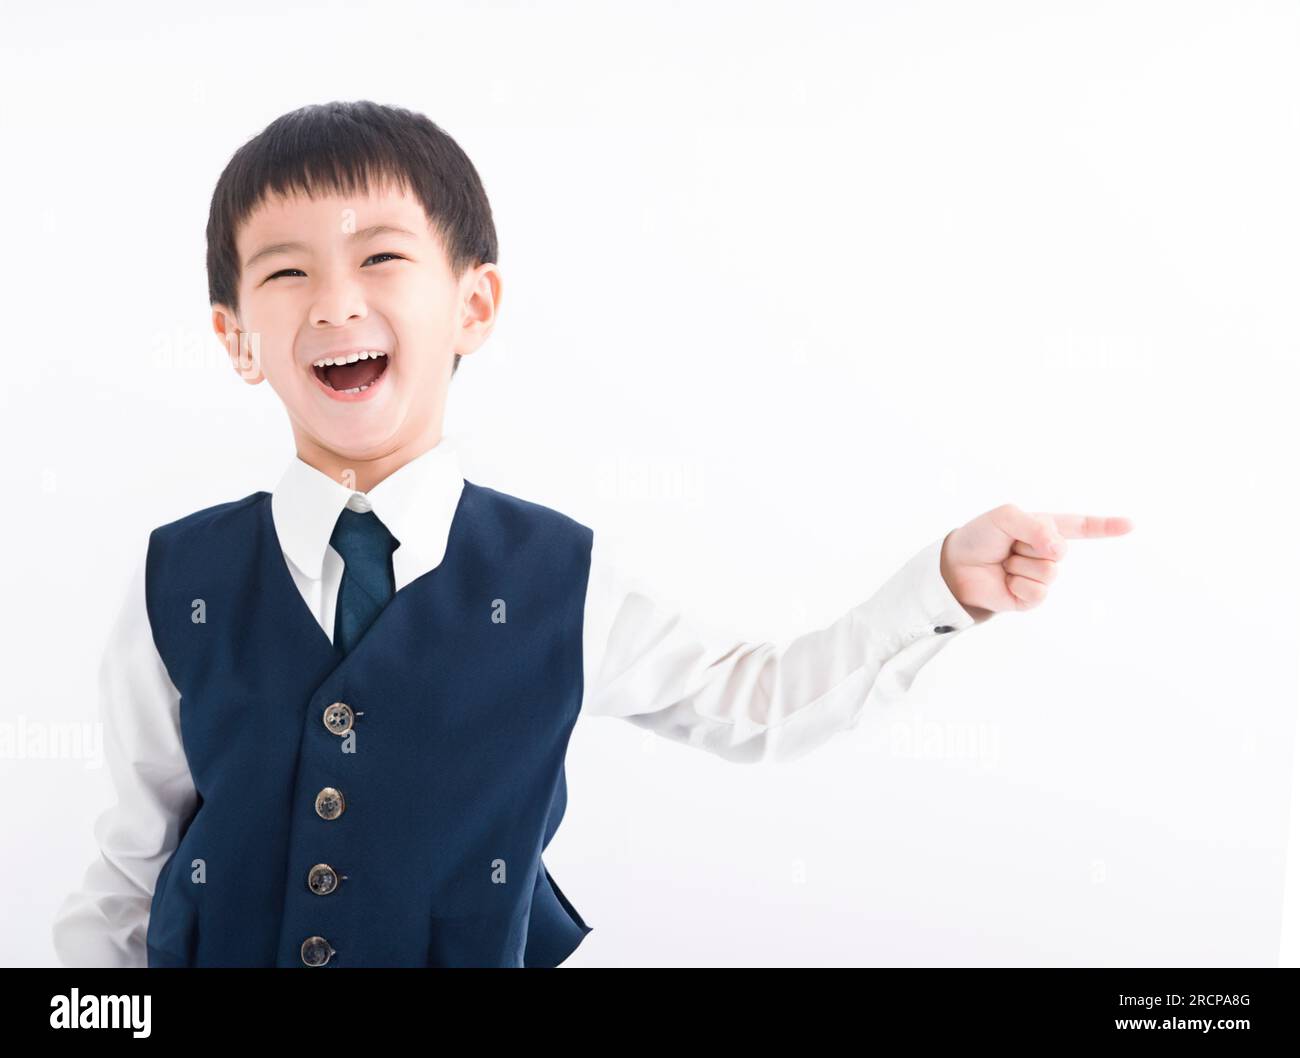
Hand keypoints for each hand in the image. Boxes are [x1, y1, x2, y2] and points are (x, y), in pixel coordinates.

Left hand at [940, 504, 1132, 619]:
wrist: (954, 567)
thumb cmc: (979, 538)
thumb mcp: (1005, 517)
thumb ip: (1035, 526)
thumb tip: (1059, 550)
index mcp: (1044, 528)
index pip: (1080, 526)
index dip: (1106, 526)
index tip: (1131, 524)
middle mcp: (1046, 552)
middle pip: (1059, 549)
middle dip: (1029, 544)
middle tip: (1007, 547)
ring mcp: (1040, 576)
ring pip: (1049, 572)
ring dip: (1020, 565)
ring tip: (1004, 563)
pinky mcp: (1030, 598)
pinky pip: (1038, 592)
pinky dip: (1018, 585)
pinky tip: (1006, 582)